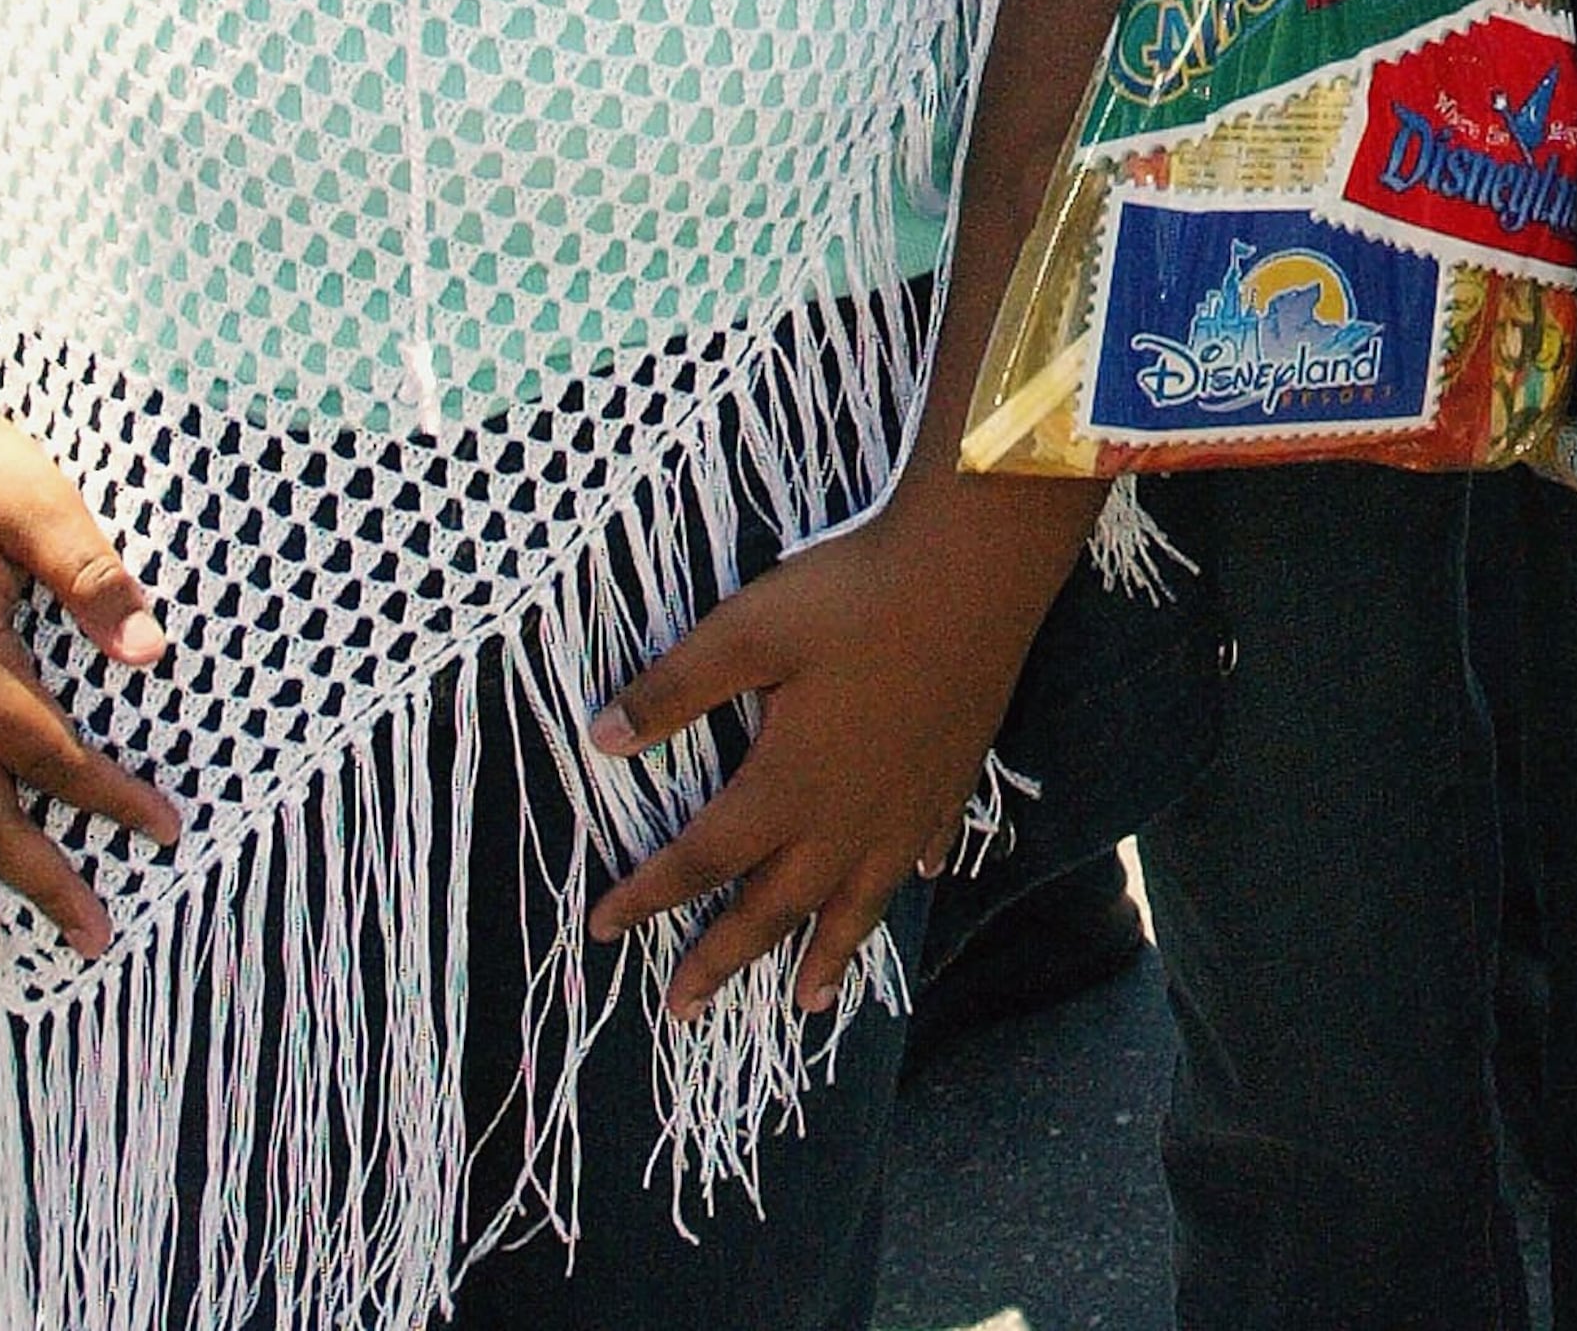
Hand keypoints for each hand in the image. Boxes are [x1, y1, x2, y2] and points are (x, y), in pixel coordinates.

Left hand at [587, 491, 1078, 1020]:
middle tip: (683, 1009)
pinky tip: (917, 881)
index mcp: (786, 787)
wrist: (976, 567)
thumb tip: (600, 738)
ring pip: (859, 901)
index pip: (702, 860)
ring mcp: (908, 803)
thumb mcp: (747, 631)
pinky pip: (928, 845)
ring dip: (827, 955)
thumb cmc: (856, 596)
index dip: (647, 896)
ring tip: (807, 1004)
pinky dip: (912, 875)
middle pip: (775, 908)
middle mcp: (846, 817)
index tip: (602, 927)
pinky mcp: (953, 774)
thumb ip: (673, 689)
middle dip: (723, 960)